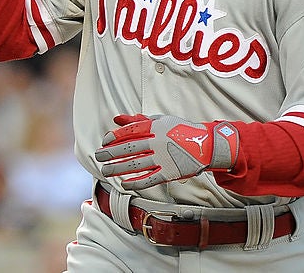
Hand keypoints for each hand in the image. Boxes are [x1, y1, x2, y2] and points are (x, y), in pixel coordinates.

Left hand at [94, 114, 239, 189]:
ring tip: (106, 170)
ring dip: (118, 168)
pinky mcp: (169, 172)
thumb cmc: (180, 130)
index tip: (104, 142)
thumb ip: (138, 120)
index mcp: (155, 127)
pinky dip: (135, 182)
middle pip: (129, 149)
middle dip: (111, 153)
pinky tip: (124, 184)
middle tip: (99, 156)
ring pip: (136, 165)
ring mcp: (163, 158)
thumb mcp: (160, 120)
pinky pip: (149, 179)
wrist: (205, 145)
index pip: (130, 132)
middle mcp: (157, 142)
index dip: (115, 138)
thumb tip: (117, 119)